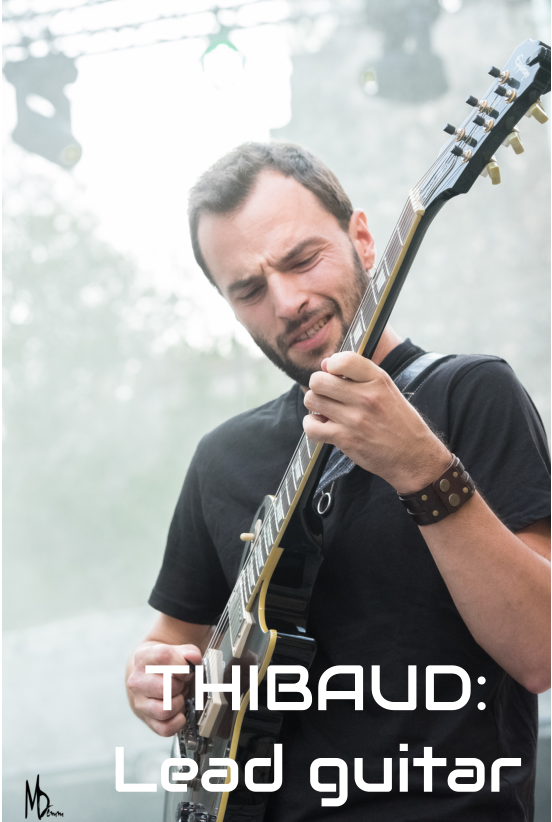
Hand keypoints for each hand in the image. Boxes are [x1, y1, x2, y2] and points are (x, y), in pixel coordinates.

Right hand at [126, 643, 202, 737]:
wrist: (147, 673)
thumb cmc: (165, 662)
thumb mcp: (177, 651)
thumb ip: (189, 652)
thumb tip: (194, 658)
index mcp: (143, 657)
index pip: (163, 657)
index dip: (181, 664)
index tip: (186, 669)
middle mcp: (137, 681)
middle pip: (166, 687)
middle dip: (180, 685)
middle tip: (181, 682)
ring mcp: (139, 702)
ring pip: (165, 710)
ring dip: (179, 703)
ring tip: (178, 695)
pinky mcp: (146, 719)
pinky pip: (165, 728)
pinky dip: (178, 721)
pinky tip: (179, 711)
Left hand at [303, 352, 450, 494]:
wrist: (413, 456)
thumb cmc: (399, 422)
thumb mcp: (387, 390)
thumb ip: (357, 375)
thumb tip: (324, 365)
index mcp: (378, 379)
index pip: (343, 359)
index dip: (331, 365)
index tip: (336, 374)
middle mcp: (366, 397)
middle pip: (319, 380)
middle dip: (319, 386)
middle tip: (328, 395)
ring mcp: (354, 419)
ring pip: (312, 400)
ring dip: (315, 405)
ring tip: (326, 410)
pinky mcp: (345, 439)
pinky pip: (311, 427)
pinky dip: (312, 426)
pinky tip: (323, 426)